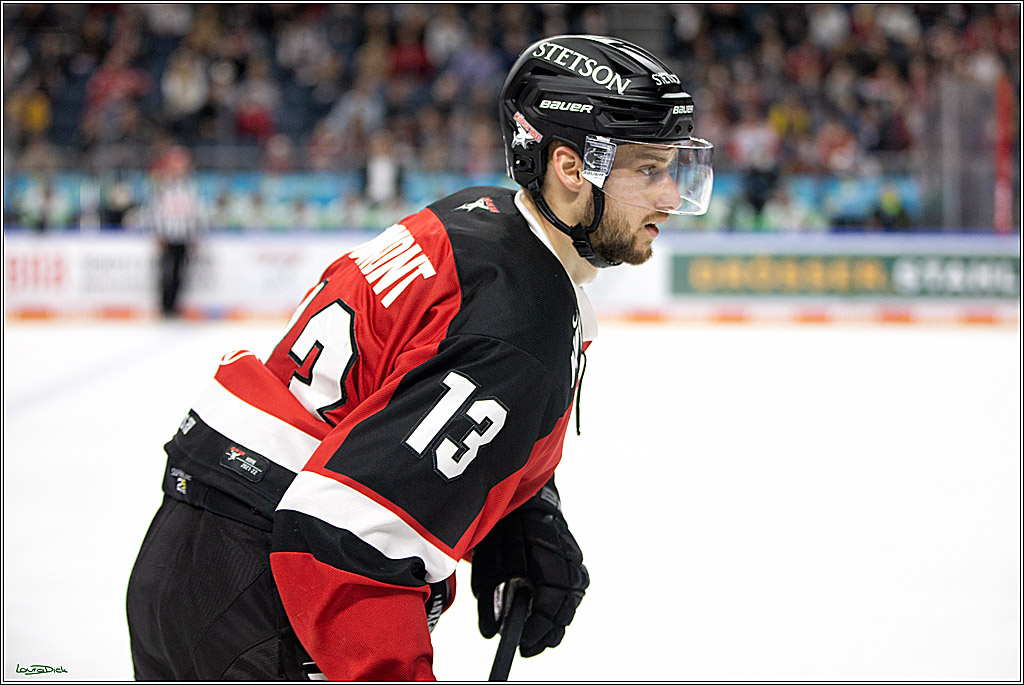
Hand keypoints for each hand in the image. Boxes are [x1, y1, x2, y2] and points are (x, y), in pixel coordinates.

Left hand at [471, 479, 588, 656]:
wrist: (523, 495)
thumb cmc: (504, 528)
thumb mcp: (489, 563)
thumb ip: (489, 599)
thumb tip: (491, 631)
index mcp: (548, 559)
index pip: (550, 605)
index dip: (537, 628)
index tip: (523, 645)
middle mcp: (568, 561)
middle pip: (565, 609)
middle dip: (547, 632)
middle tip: (529, 647)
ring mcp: (574, 560)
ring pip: (572, 601)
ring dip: (556, 621)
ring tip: (538, 637)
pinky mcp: (573, 560)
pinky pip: (572, 590)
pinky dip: (561, 606)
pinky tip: (548, 616)